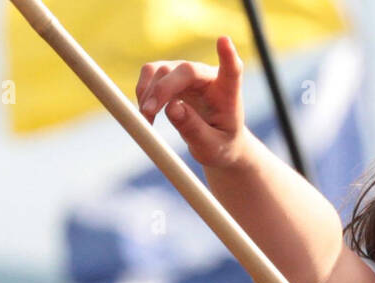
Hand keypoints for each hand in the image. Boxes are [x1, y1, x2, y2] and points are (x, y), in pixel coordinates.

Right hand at [136, 36, 250, 169]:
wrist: (216, 141)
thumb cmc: (220, 144)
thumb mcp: (212, 147)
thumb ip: (195, 130)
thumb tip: (172, 107)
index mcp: (228, 92)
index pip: (232, 69)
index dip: (227, 55)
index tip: (224, 41)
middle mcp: (207, 75)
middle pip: (183, 70)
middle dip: (162, 90)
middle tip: (148, 114)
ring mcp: (187, 72)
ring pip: (161, 70)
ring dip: (148, 92)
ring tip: (146, 119)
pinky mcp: (171, 75)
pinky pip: (150, 75)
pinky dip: (142, 93)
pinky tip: (146, 114)